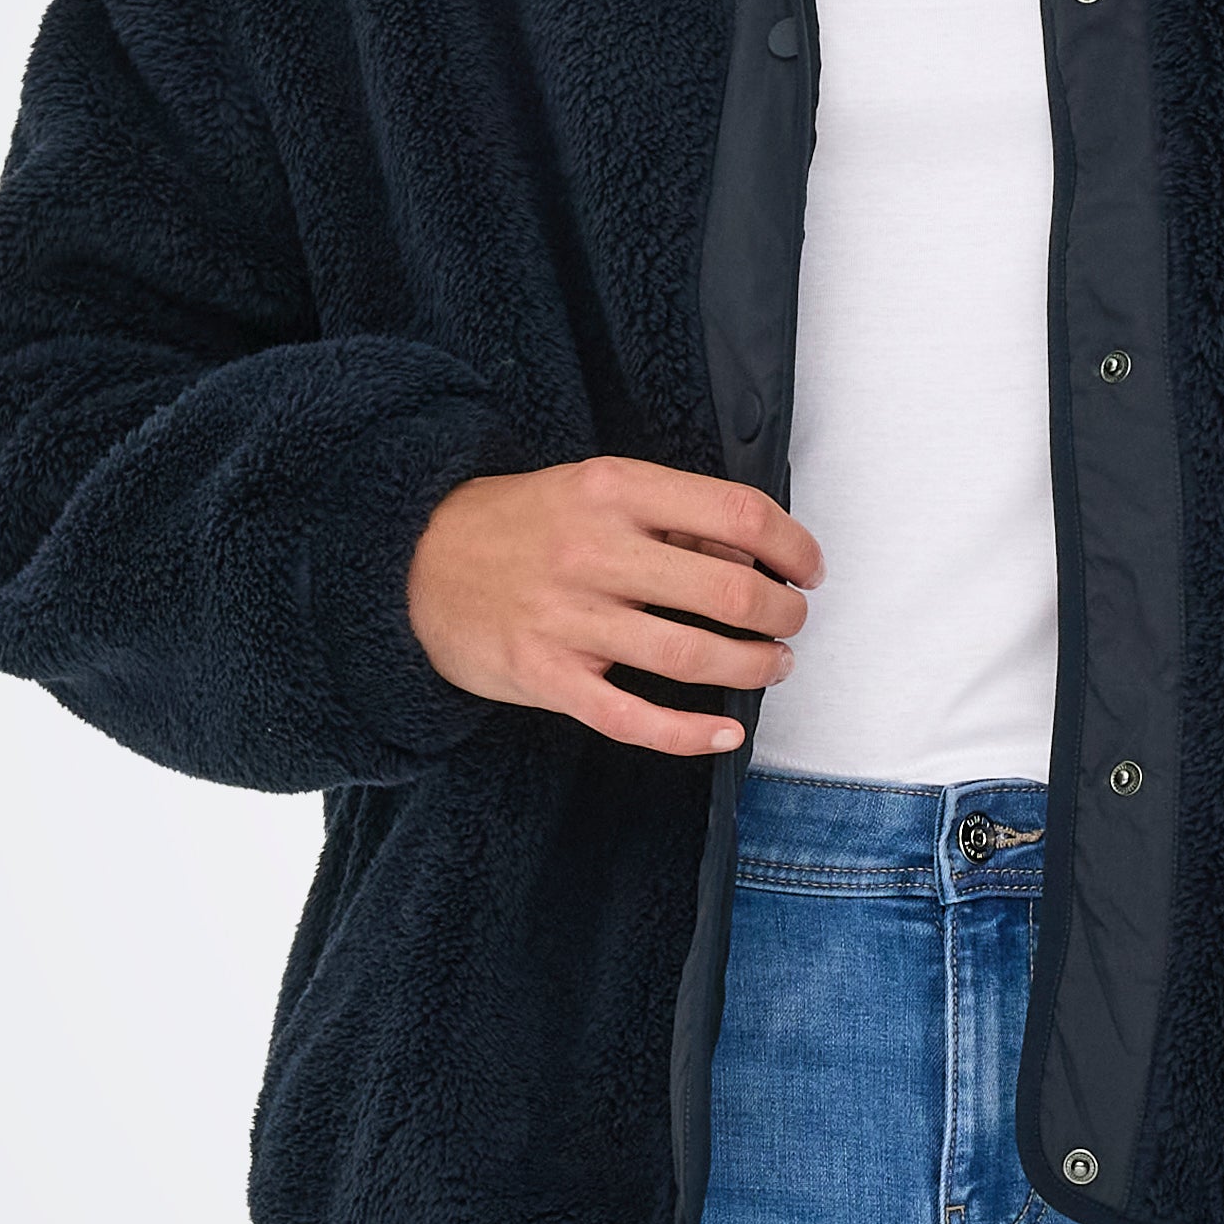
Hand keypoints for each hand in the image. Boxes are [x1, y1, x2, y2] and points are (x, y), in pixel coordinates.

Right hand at [406, 457, 821, 757]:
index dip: (792, 545)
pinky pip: (631, 718)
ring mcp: (568, 618)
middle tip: (793, 622)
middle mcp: (594, 551)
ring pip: (692, 657)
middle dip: (782, 614)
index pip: (737, 514)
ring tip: (771, 663)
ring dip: (752, 666)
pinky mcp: (545, 675)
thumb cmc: (523, 524)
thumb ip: (670, 517)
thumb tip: (754, 557)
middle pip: (728, 592)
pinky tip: (726, 733)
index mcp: (614, 490)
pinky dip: (689, 734)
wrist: (415, 562)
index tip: (808, 568)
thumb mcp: (594, 489)